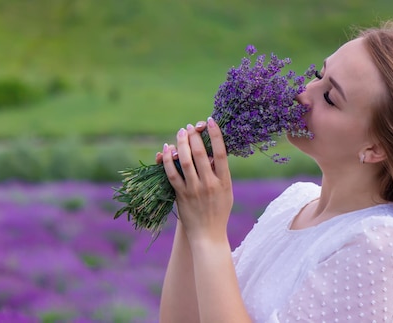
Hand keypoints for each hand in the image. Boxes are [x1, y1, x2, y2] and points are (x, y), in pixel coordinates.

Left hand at [161, 117, 232, 242]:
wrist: (208, 235)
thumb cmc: (219, 211)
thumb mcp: (226, 192)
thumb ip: (220, 173)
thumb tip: (213, 153)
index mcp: (224, 182)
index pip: (221, 153)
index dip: (216, 135)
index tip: (211, 121)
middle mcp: (209, 184)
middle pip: (201, 154)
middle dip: (195, 136)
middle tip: (191, 126)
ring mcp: (194, 190)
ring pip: (185, 161)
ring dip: (182, 143)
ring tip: (181, 132)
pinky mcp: (181, 195)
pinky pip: (172, 174)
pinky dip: (168, 160)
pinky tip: (166, 149)